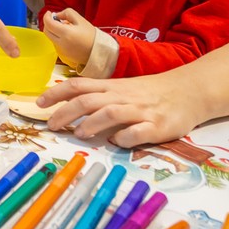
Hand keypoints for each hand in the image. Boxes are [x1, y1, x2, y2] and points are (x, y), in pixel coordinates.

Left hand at [36, 72, 206, 147]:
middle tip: (52, 125)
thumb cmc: (150, 92)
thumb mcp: (121, 89)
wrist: (189, 91)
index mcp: (111, 87)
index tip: (39, 104)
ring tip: (80, 134)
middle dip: (66, 112)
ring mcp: (140, 111)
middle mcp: (122, 97)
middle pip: (89, 99)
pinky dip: (125, 137)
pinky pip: (138, 131)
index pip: (78, 85)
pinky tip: (117, 142)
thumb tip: (69, 109)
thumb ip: (98, 97)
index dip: (56, 93)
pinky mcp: (157, 126)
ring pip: (111, 112)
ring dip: (92, 123)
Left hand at [41, 8, 95, 67]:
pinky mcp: (63, 55)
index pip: (48, 24)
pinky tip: (68, 36)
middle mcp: (61, 43)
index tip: (49, 13)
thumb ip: (67, 13)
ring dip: (53, 31)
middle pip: (46, 31)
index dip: (46, 16)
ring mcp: (61, 50)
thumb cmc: (92, 35)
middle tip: (55, 19)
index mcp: (66, 33)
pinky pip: (56, 43)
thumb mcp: (81, 20)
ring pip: (50, 37)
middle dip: (48, 23)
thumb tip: (57, 15)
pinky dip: (57, 37)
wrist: (99, 52)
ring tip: (65, 27)